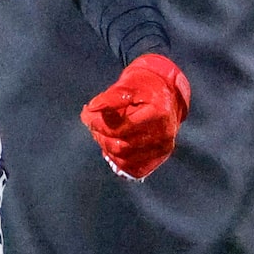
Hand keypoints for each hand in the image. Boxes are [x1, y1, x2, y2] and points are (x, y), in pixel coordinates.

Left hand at [81, 52, 190, 180]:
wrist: (166, 90)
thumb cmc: (145, 86)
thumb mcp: (128, 85)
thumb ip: (109, 98)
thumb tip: (91, 109)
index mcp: (158, 114)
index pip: (120, 129)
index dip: (98, 124)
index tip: (87, 114)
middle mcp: (163, 134)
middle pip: (121, 147)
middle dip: (100, 136)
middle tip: (92, 123)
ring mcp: (163, 147)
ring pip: (125, 159)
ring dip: (107, 148)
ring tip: (101, 133)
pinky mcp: (160, 156)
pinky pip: (134, 168)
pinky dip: (119, 161)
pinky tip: (112, 146)